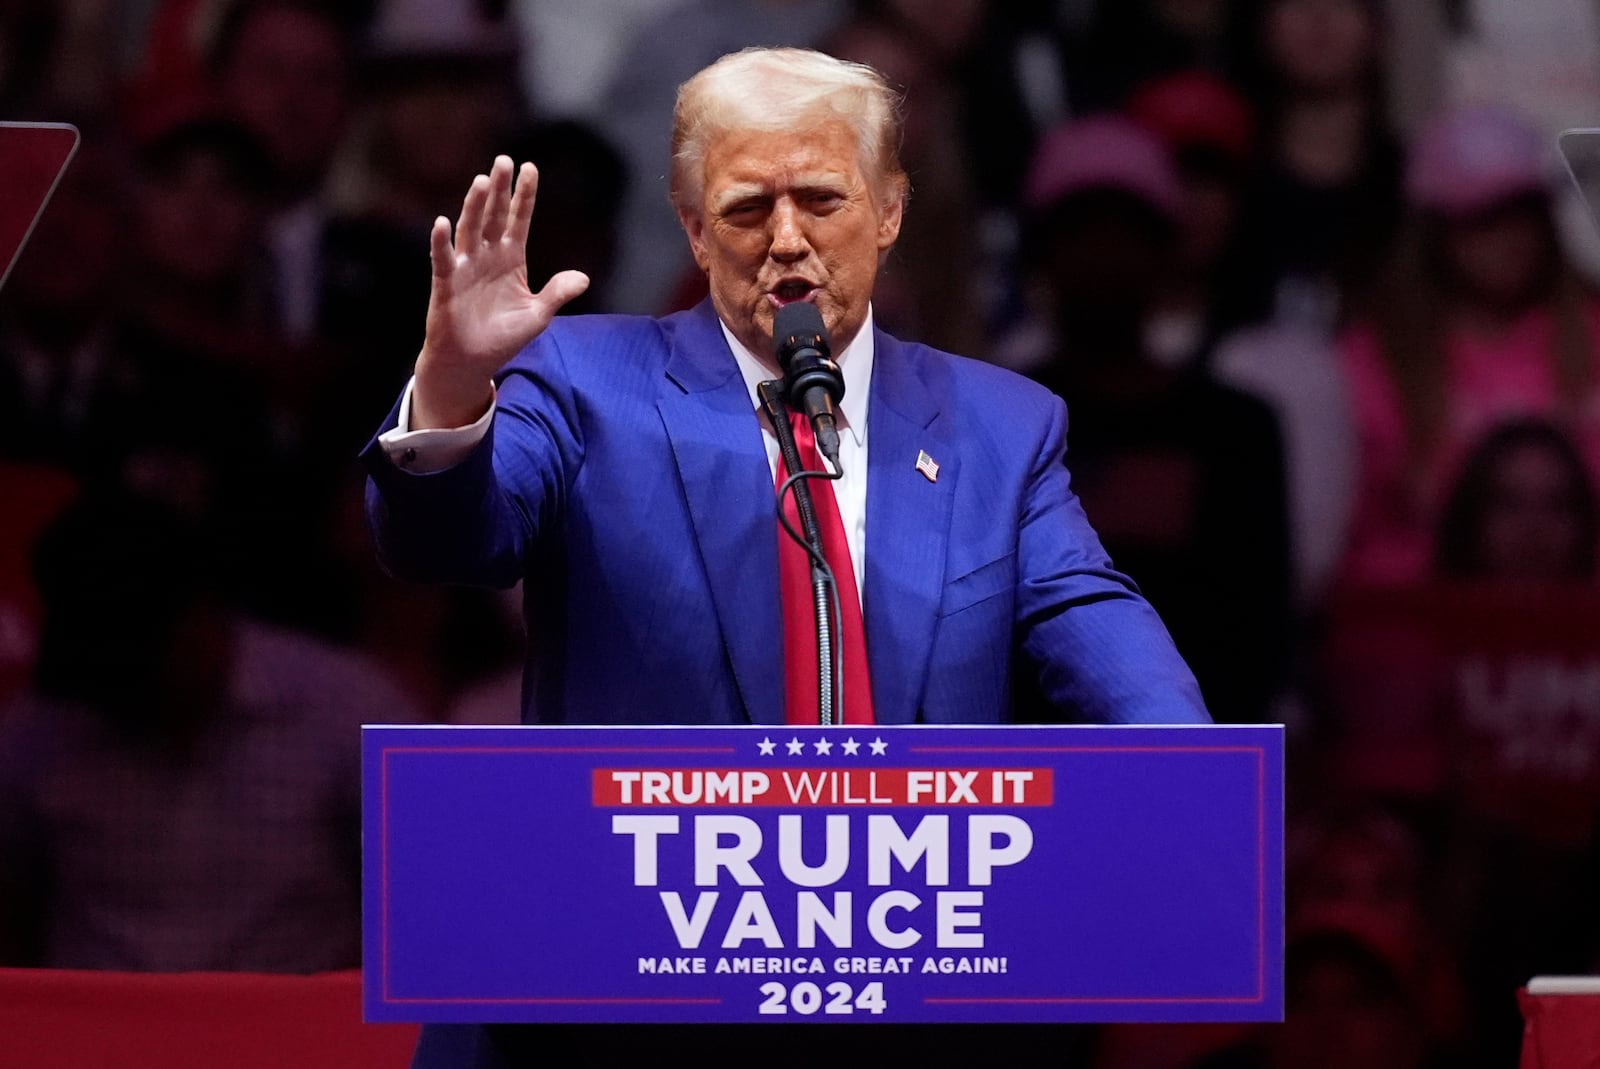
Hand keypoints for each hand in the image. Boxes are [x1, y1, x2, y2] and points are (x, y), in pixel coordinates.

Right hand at [412, 156, 590, 428]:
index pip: (519, 220)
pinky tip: (442, 222)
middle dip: (500, 190)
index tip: (530, 167)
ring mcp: (466, 268)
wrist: (472, 363)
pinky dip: (441, 243)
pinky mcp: (447, 285)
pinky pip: (444, 260)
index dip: (525, 196)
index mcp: (511, 259)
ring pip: (470, 230)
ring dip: (475, 206)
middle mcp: (487, 257)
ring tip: (483, 181)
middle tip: (504, 160)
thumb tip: (583, 278)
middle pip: (494, 216)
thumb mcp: (538, 315)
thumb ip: (558, 294)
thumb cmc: (502, 337)